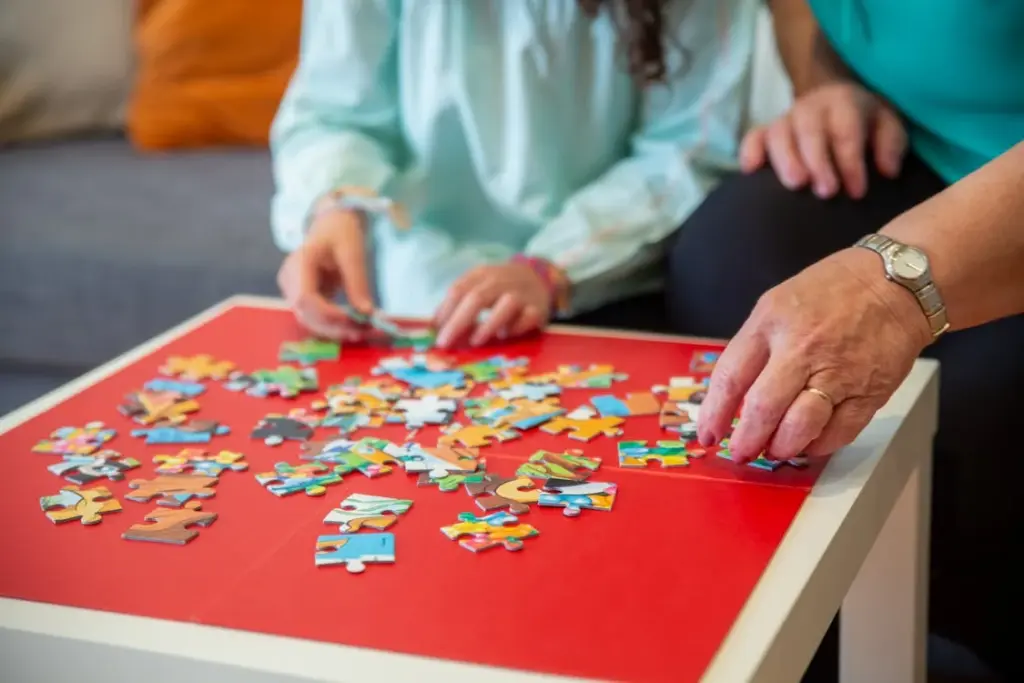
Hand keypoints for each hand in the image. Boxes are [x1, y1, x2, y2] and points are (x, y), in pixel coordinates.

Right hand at [276, 209, 374, 340]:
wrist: (331, 224)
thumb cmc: (341, 232)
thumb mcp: (353, 253)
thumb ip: (357, 284)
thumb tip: (366, 314)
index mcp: (299, 261)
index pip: (306, 297)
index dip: (328, 314)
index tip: (354, 320)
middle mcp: (290, 279)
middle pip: (306, 313)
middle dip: (335, 327)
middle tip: (363, 331)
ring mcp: (293, 290)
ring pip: (309, 319)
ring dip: (335, 330)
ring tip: (362, 330)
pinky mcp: (302, 297)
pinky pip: (315, 316)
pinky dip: (334, 324)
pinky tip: (354, 327)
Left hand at [433, 262, 552, 347]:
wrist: (539, 278)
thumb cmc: (501, 287)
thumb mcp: (480, 285)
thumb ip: (459, 301)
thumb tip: (435, 324)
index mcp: (483, 274)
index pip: (459, 290)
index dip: (445, 311)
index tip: (435, 331)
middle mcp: (502, 281)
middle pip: (477, 298)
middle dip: (458, 322)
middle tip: (445, 343)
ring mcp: (522, 294)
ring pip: (506, 304)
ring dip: (489, 323)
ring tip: (475, 341)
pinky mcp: (537, 309)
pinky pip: (528, 317)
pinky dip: (515, 327)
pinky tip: (505, 335)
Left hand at [697, 248, 931, 462]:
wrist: (897, 283)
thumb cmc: (832, 291)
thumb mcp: (777, 304)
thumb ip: (755, 347)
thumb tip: (734, 396)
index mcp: (771, 324)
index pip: (731, 377)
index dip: (714, 412)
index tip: (708, 433)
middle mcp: (801, 349)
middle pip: (763, 408)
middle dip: (746, 440)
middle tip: (740, 452)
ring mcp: (837, 373)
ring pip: (800, 426)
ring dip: (781, 447)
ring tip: (773, 450)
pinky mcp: (869, 392)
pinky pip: (839, 432)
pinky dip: (818, 445)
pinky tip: (808, 443)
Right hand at [740, 82, 906, 199]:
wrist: (839, 104)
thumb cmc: (865, 123)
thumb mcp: (888, 127)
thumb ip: (891, 145)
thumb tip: (887, 170)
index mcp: (844, 102)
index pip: (845, 130)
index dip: (850, 161)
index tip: (857, 192)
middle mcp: (811, 106)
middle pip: (809, 130)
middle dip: (818, 161)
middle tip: (826, 192)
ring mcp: (786, 118)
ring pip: (779, 133)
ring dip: (786, 159)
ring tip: (795, 185)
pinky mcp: (767, 131)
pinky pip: (753, 137)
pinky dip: (750, 152)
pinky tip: (751, 171)